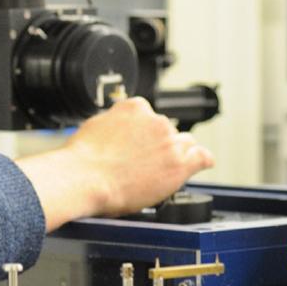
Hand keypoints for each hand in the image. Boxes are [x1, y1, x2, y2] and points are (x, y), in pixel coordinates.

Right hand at [16, 97, 214, 231]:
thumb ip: (116, 123)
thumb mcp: (96, 126)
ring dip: (177, 154)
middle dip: (160, 145)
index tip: (140, 144)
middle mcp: (156, 120)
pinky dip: (201, 161)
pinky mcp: (179, 164)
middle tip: (145, 162)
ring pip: (185, 144)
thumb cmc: (83, 159)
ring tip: (163, 169)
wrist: (84, 178)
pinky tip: (198, 165)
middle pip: (168, 131)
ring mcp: (169, 142)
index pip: (150, 116)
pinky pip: (202, 158)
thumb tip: (118, 128)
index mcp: (135, 107)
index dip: (145, 133)